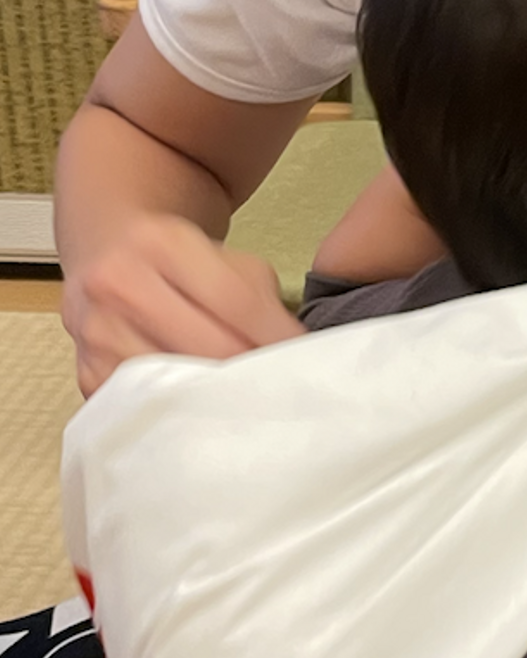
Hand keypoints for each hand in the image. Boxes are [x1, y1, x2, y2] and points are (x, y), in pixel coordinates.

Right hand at [62, 213, 302, 395]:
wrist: (106, 255)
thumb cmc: (179, 261)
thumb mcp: (222, 257)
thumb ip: (259, 296)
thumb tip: (293, 352)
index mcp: (162, 244)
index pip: (235, 300)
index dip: (276, 335)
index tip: (306, 359)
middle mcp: (119, 284)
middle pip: (207, 346)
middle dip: (252, 372)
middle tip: (282, 389)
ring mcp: (97, 332)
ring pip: (176, 383)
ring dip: (220, 399)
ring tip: (249, 402)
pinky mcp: (89, 373)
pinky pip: (147, 406)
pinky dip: (182, 414)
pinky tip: (207, 413)